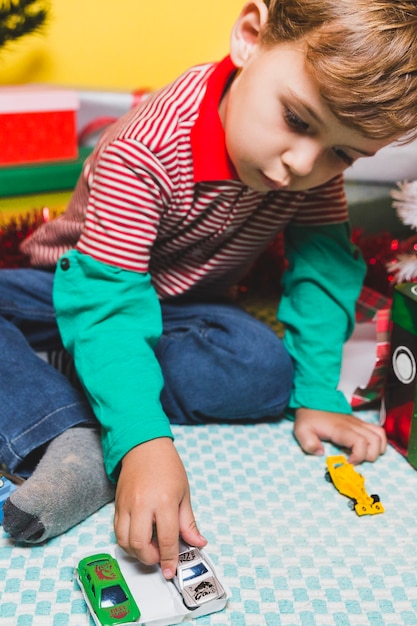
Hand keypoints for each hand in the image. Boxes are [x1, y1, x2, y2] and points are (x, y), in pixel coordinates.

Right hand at [114, 437, 206, 578]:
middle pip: (140, 545)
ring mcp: (127, 505)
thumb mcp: (184, 493)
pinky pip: (117, 531)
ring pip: (124, 541)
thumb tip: (198, 542)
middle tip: (160, 557)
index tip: (170, 570)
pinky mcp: (117, 505)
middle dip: (150, 558)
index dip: (169, 558)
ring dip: (136, 553)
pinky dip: (127, 541)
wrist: (145, 447)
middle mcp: (142, 505)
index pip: (166, 538)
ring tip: (149, 548)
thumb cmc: (167, 467)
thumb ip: (188, 522)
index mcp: (164, 501)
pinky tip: (139, 538)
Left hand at [293, 407, 386, 463]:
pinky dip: (378, 442)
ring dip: (376, 449)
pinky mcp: (360, 423)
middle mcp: (354, 425)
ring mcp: (359, 423)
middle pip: (375, 441)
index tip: (348, 462)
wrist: (312, 401)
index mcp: (341, 429)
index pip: (360, 442)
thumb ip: (309, 443)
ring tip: (363, 455)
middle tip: (355, 460)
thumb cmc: (309, 418)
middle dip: (369, 456)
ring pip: (380, 435)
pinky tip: (367, 448)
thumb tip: (321, 453)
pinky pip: (378, 431)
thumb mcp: (302, 431)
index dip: (359, 456)